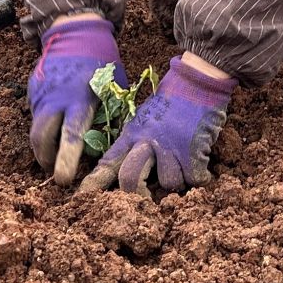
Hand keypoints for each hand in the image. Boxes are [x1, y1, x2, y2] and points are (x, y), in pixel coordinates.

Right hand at [28, 17, 122, 184]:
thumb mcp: (112, 88)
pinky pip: (36, 114)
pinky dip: (44, 125)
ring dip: (43, 147)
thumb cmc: (102, 62)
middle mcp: (55, 99)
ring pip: (35, 130)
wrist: (76, 32)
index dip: (66, 160)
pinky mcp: (33, 90)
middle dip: (47, 159)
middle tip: (56, 171)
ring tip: (53, 156)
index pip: (70, 136)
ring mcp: (40, 94)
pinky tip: (55, 123)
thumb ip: (109, 116)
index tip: (63, 180)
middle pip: (41, 139)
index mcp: (79, 100)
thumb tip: (109, 146)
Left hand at [83, 55, 234, 194]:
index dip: (94, 182)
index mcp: (131, 134)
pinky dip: (200, 177)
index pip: (108, 162)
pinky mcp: (192, 149)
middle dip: (138, 195)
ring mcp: (170, 146)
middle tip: (145, 201)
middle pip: (130, 180)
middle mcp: (147, 141)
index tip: (82, 198)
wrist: (198, 80)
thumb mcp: (144, 118)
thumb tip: (130, 168)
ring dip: (178, 180)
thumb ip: (136, 141)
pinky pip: (194, 178)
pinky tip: (200, 165)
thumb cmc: (172, 100)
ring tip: (183, 166)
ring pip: (168, 183)